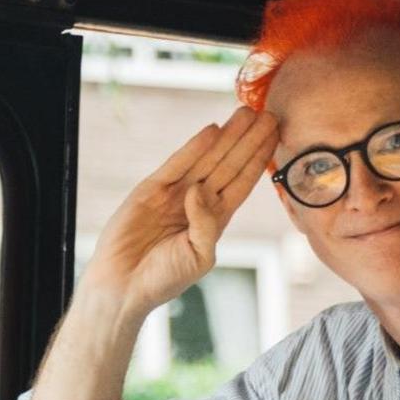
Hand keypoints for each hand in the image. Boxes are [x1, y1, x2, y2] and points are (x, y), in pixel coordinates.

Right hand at [78, 107, 278, 320]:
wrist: (123, 287)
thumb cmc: (163, 278)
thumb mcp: (199, 255)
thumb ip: (207, 224)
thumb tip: (200, 190)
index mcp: (214, 219)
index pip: (242, 182)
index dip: (258, 158)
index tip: (276, 135)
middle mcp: (197, 201)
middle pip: (229, 164)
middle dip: (248, 140)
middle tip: (269, 113)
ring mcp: (174, 193)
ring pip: (206, 159)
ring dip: (227, 136)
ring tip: (246, 113)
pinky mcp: (150, 189)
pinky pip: (176, 165)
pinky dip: (193, 148)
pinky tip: (211, 131)